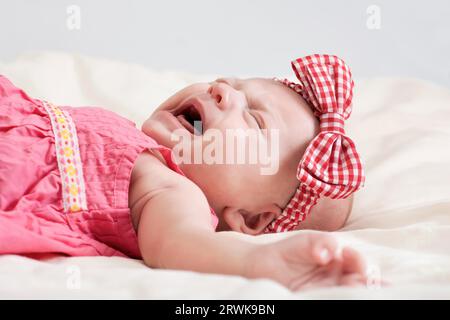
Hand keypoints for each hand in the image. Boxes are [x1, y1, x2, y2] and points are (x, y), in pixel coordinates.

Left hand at [245, 233, 368, 290]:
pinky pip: (329, 298)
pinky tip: (337, 294)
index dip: (359, 259)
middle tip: (356, 278)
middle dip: (365, 281)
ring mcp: (327, 291)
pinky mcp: (314, 298)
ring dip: (354, 291)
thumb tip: (328, 255)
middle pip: (361, 283)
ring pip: (348, 294)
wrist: (263, 264)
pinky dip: (337, 297)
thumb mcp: (307, 241)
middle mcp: (337, 279)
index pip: (359, 264)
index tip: (346, 252)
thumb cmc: (288, 251)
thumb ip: (323, 242)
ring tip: (350, 285)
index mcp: (339, 263)